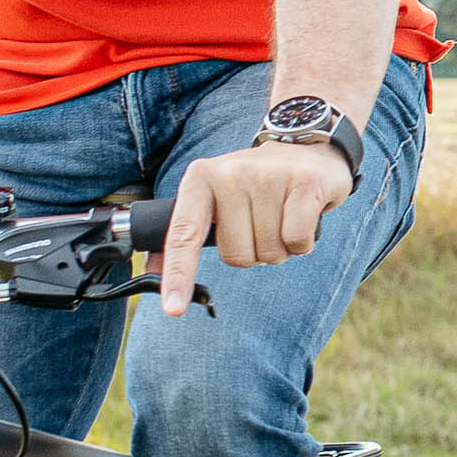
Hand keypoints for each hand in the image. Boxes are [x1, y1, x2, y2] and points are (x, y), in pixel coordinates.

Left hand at [161, 137, 355, 313]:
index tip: (173, 308)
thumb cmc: (253, 184)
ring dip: (278, 248)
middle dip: (252, 253)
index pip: (183, 234)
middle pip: (235, 256)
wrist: (305, 148)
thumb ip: (182, 234)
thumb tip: (152, 274)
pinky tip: (303, 217)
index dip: (178, 274)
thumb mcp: (212, 198)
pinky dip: (302, 243)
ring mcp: (268, 176)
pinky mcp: (305, 183)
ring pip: (268, 253)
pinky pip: (297, 242)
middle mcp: (230, 173)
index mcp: (201, 178)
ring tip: (282, 217)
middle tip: (261, 223)